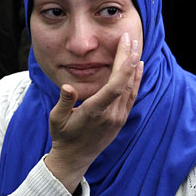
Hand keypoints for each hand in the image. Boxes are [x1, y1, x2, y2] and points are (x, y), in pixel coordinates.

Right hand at [44, 32, 143, 192]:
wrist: (75, 158)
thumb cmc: (63, 136)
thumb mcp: (56, 119)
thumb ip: (63, 102)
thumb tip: (67, 87)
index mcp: (95, 111)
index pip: (115, 86)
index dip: (124, 65)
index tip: (126, 45)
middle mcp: (111, 114)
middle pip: (126, 82)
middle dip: (130, 58)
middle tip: (131, 37)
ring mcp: (118, 118)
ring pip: (131, 88)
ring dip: (135, 66)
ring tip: (137, 46)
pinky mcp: (121, 119)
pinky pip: (132, 95)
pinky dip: (136, 79)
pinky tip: (138, 67)